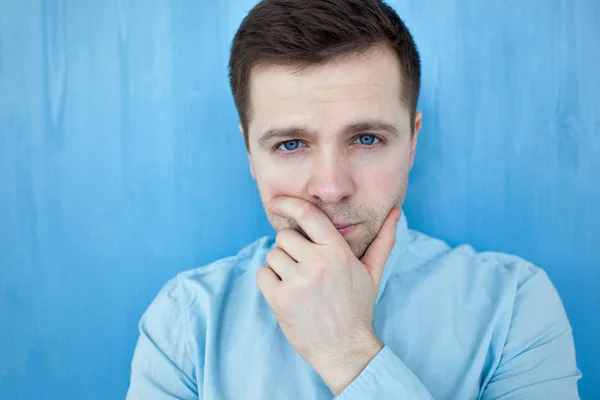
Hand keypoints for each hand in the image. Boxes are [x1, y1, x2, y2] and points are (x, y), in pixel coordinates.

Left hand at [256, 196, 400, 394]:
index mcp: (337, 252)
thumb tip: (396, 211)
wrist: (345, 349)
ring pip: (272, 254)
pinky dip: (269, 281)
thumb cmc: (357, 307)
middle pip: (285, 236)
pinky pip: (262, 274)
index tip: (276, 201)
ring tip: (298, 282)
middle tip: (303, 267)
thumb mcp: (372, 272)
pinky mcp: (280, 299)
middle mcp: (317, 263)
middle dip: (290, 248)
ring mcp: (297, 282)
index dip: (289, 203)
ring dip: (280, 266)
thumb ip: (382, 240)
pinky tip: (287, 293)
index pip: (308, 214)